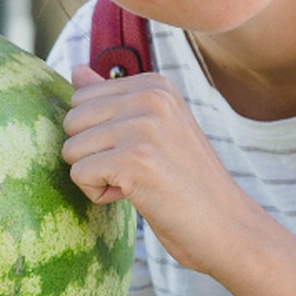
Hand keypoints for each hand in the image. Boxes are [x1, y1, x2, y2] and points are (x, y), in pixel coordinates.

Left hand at [63, 65, 262, 275]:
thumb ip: (112, 98)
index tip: (136, 152)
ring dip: (95, 176)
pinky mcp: (134, 159)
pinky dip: (98, 194)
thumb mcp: (151, 129)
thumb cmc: (184, 182)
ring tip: (137, 182)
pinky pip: (79, 174)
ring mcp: (143, 126)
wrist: (225, 225)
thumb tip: (75, 69)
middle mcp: (150, 96)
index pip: (80, 100)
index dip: (97, 136)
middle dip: (90, 154)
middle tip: (133, 170)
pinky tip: (134, 195)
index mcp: (154, 84)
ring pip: (71, 149)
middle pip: (71, 122)